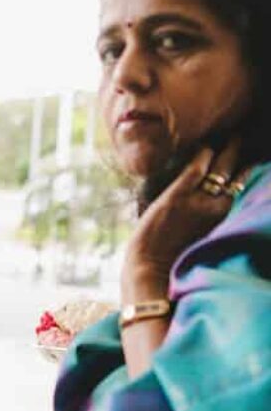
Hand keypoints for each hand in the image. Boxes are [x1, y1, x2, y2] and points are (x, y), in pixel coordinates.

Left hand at [123, 138, 242, 296]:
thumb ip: (223, 230)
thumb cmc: (178, 269)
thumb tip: (230, 216)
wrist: (151, 274)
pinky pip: (197, 167)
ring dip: (229, 150)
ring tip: (235, 136)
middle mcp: (223, 209)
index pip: (252, 192)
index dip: (256, 178)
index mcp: (233, 223)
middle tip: (250, 141)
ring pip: (222, 167)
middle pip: (243, 176)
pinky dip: (203, 154)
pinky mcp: (179, 195)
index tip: (259, 168)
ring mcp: (201, 200)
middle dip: (247, 158)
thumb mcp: (212, 249)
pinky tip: (206, 146)